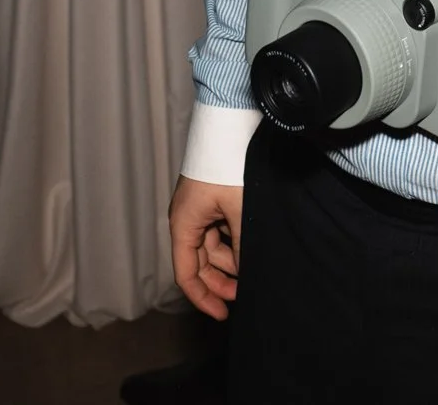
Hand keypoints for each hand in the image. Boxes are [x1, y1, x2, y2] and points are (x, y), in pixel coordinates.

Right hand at [168, 176, 242, 318]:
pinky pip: (220, 231)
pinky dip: (234, 243)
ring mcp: (199, 209)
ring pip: (212, 248)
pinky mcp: (212, 200)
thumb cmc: (228, 163)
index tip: (223, 314)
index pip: (186, 274)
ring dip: (231, 262)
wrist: (230, 123)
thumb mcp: (239, 210)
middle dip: (220, 281)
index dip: (203, 297)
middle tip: (244, 295)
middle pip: (199, 263)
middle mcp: (187, 219)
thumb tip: (248, 274)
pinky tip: (250, 247)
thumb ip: (242, 245)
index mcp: (183, 224)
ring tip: (253, 268)